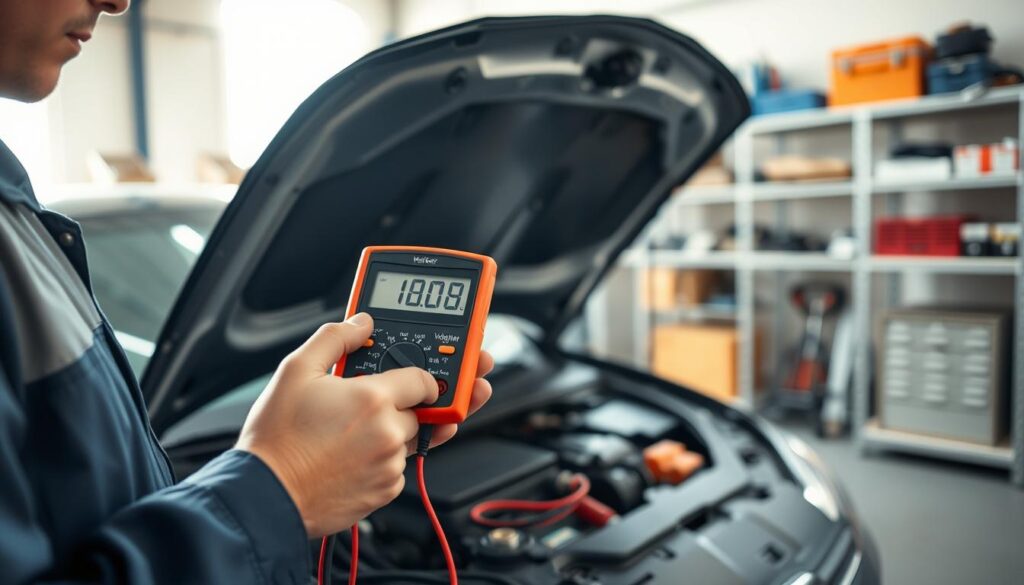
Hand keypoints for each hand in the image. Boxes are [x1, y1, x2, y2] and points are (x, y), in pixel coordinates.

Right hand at [235, 312, 493, 537]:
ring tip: (348, 434)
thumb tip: (362, 323)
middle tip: (380, 406)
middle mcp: (389, 434)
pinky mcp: (384, 492)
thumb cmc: (277, 439)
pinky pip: (397, 469)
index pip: (425, 380)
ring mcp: (390, 466)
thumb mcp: (296, 371)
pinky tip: (349, 456)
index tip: (413, 379)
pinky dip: (382, 460)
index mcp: (373, 399)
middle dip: (403, 406)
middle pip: (420, 411)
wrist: (265, 495)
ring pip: (408, 441)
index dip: (420, 377)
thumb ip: (335, 338)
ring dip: (391, 434)